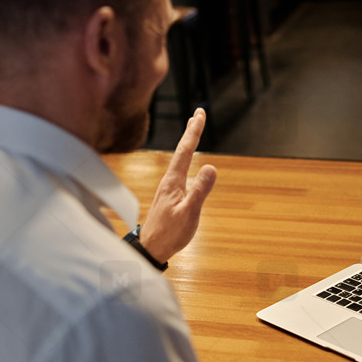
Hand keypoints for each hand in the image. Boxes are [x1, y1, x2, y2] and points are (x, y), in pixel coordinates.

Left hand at [139, 109, 216, 262]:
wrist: (150, 248)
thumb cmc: (169, 233)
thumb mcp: (189, 213)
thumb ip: (199, 191)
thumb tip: (211, 167)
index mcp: (173, 181)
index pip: (185, 151)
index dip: (194, 131)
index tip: (200, 113)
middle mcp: (170, 181)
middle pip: (182, 151)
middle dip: (191, 132)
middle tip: (198, 114)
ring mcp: (169, 188)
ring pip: (180, 161)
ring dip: (188, 144)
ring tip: (193, 133)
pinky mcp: (170, 197)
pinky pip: (181, 171)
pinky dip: (186, 160)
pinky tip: (187, 165)